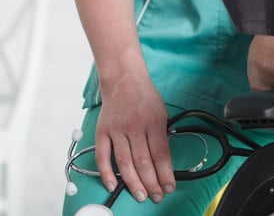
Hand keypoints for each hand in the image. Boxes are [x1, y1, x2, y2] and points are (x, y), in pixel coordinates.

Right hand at [94, 76, 174, 203]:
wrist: (124, 80)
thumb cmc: (145, 97)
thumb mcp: (162, 112)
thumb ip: (162, 135)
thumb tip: (164, 161)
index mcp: (153, 121)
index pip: (161, 154)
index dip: (165, 173)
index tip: (169, 186)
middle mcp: (134, 126)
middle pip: (143, 161)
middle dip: (151, 183)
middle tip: (156, 196)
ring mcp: (116, 130)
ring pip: (124, 163)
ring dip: (133, 183)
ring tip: (141, 195)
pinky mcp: (102, 132)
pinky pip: (102, 157)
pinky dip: (106, 173)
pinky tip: (112, 185)